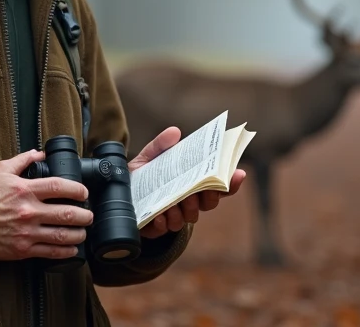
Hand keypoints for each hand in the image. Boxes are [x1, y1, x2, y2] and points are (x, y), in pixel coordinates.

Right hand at [0, 149, 94, 260]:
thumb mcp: (2, 170)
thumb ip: (23, 160)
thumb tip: (39, 153)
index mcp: (25, 190)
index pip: (60, 187)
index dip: (77, 189)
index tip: (84, 193)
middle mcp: (28, 211)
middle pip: (67, 213)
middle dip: (84, 215)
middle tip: (89, 215)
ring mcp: (26, 232)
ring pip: (61, 235)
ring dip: (78, 234)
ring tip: (83, 232)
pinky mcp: (21, 249)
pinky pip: (49, 252)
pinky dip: (65, 252)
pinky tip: (72, 249)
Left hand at [128, 126, 246, 239]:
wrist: (121, 195)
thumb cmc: (142, 175)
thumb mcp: (149, 156)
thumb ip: (161, 144)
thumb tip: (175, 132)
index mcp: (192, 181)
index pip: (218, 184)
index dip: (231, 181)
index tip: (238, 173)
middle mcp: (188, 199)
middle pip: (210, 202)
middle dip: (208, 197)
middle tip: (199, 189)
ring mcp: (176, 214)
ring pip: (191, 217)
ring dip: (185, 209)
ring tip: (173, 203)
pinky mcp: (161, 227)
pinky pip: (168, 228)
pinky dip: (164, 221)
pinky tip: (158, 215)